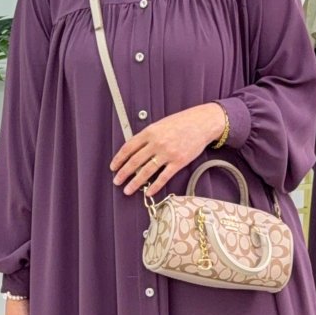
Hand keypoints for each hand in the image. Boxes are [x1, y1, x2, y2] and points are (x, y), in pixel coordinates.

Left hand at [110, 103, 226, 197]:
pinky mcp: (178, 162)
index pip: (128, 147)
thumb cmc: (182, 122)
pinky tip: (148, 192)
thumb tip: (135, 150)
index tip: (113, 167)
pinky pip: (163, 177)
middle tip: (117, 181)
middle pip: (135, 161)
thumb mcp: (160, 124)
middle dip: (123, 173)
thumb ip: (147, 137)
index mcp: (150, 132)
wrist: (202, 123)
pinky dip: (154, 186)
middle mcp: (157, 143)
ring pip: (146, 171)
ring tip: (128, 190)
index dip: (119, 159)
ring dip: (135, 183)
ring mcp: (167, 153)